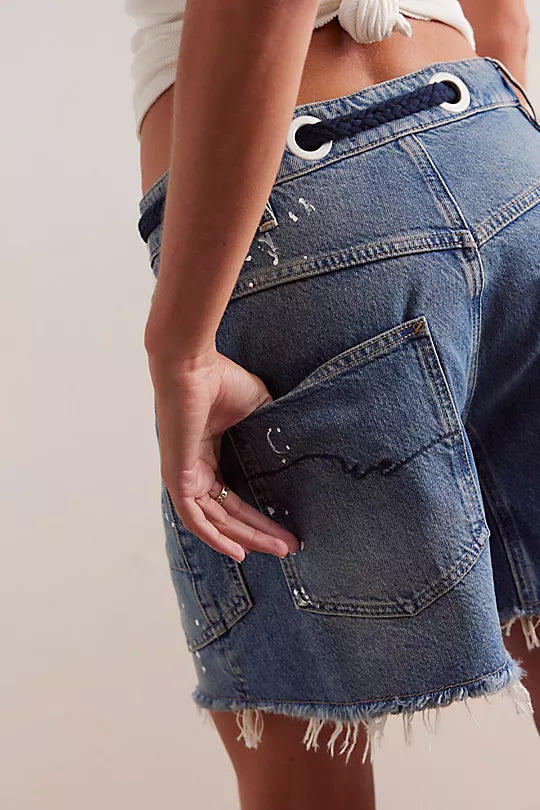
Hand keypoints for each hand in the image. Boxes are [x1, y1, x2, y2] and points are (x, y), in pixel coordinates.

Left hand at [147, 345, 299, 561]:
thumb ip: (270, 433)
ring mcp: (184, 476)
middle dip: (260, 533)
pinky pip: (195, 519)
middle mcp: (196, 471)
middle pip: (229, 516)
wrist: (193, 364)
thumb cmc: (220, 379)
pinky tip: (239, 552)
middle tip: (289, 547)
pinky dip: (216, 537)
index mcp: (210, 456)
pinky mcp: (177, 477)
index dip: (261, 517)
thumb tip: (299, 447)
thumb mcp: (257, 409)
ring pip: (216, 522)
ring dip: (247, 538)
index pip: (234, 498)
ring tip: (278, 549)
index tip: (287, 530)